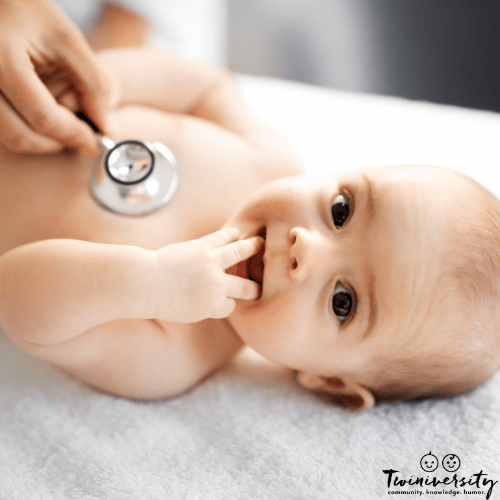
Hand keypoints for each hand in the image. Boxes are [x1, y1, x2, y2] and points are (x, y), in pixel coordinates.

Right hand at [0, 0, 113, 154]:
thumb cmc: (28, 7)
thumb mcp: (67, 38)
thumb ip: (95, 83)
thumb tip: (108, 128)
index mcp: (0, 61)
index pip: (43, 118)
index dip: (75, 135)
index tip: (95, 142)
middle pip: (21, 135)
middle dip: (57, 144)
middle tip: (81, 141)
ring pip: (7, 137)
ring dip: (41, 142)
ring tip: (66, 130)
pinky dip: (24, 130)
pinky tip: (46, 120)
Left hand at [154, 228, 262, 322]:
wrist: (145, 283)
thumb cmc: (161, 301)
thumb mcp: (186, 313)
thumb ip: (206, 307)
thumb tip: (220, 302)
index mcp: (213, 306)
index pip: (230, 306)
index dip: (227, 304)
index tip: (224, 301)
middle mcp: (218, 286)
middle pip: (245, 287)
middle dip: (255, 287)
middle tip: (262, 284)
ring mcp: (211, 264)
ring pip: (240, 253)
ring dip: (253, 247)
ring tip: (262, 243)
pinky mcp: (202, 247)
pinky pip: (221, 238)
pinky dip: (230, 234)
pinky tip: (237, 233)